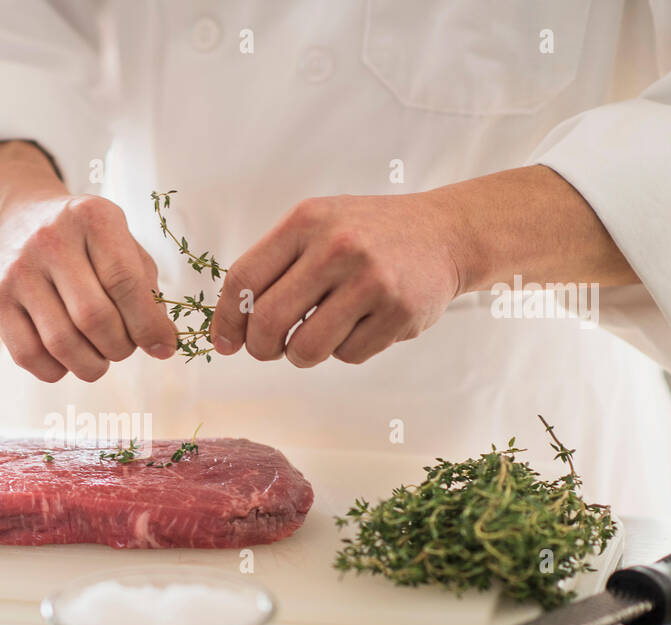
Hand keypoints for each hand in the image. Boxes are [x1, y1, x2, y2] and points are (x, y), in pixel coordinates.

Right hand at [0, 142, 177, 381]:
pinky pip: (29, 356)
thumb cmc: (82, 239)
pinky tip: (68, 359)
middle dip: (120, 347)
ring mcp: (17, 271)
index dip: (149, 325)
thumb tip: (160, 343)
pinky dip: (57, 371)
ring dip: (92, 365)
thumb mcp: (120, 241)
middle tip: (124, 347)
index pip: (125, 283)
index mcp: (91, 217)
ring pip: (62, 344)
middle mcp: (50, 240)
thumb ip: (145, 288)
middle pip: (94, 318)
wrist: (15, 218)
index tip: (163, 347)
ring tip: (100, 357)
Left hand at [211, 192, 463, 366]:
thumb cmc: (368, 233)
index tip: (226, 341)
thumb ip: (274, 266)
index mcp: (307, 221)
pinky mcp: (398, 312)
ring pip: (306, 348)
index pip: (243, 279)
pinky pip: (347, 355)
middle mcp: (338, 247)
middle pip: (268, 321)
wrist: (444, 233)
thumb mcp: (318, 226)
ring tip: (318, 334)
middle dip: (260, 347)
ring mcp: (371, 281)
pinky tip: (361, 324)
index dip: (226, 319)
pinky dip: (345, 350)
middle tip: (268, 349)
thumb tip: (231, 328)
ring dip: (302, 354)